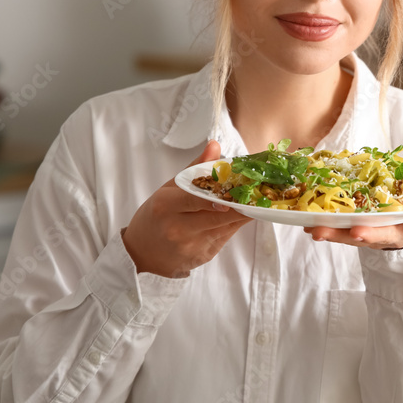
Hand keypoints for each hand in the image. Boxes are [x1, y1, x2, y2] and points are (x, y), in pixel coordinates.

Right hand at [123, 140, 251, 277]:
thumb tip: (215, 146)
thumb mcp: (169, 189)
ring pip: (226, 226)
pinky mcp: (204, 256)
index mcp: (166, 206)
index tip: (238, 191)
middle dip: (241, 205)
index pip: (195, 198)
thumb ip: (194, 168)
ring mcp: (191, 245)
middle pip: (217, 216)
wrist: (144, 253)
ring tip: (257, 200)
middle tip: (259, 192)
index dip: (219, 196)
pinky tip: (243, 213)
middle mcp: (178, 228)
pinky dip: (235, 223)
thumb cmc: (157, 215)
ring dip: (244, 213)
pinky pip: (226, 236)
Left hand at [303, 210, 402, 250]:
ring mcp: (374, 236)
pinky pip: (341, 232)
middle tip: (356, 231)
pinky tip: (306, 224)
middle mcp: (394, 237)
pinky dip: (326, 229)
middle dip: (368, 234)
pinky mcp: (358, 233)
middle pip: (380, 237)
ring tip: (317, 230)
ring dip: (336, 234)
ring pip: (355, 237)